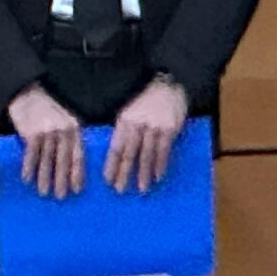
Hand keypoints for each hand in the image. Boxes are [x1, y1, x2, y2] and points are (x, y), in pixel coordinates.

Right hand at [8, 84, 84, 198]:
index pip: (78, 155)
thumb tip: (70, 164)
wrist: (26, 94)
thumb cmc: (45, 110)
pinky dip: (29, 168)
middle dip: (62, 180)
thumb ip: (69, 137)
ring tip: (44, 192)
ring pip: (47, 160)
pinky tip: (27, 179)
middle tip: (61, 196)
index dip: (77, 173)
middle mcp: (63, 130)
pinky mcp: (31, 133)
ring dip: (44, 178)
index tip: (77, 189)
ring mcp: (47, 132)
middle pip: (63, 160)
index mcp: (74, 128)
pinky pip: (31, 155)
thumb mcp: (64, 120)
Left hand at [105, 77, 188, 193]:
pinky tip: (157, 177)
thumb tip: (117, 154)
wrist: (168, 85)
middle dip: (124, 174)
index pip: (115, 148)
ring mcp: (153, 128)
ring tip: (141, 189)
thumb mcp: (128, 112)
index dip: (111, 165)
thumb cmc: (145, 101)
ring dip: (143, 174)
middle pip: (129, 154)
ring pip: (146, 155)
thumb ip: (123, 131)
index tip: (107, 181)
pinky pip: (164, 151)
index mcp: (123, 122)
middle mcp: (137, 126)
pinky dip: (160, 165)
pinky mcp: (169, 129)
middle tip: (120, 190)